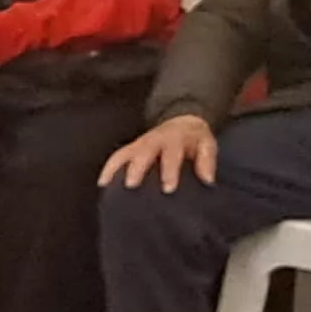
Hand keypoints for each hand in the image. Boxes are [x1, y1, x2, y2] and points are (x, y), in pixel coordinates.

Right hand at [104, 113, 219, 191]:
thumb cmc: (195, 140)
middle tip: (130, 185)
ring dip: (115, 167)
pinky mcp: (130, 148)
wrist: (183, 122)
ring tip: (107, 184)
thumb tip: (208, 180)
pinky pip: (116, 156)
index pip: (171, 155)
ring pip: (124, 152)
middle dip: (136, 168)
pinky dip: (108, 168)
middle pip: (142, 152)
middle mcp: (153, 140)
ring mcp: (139, 143)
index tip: (168, 189)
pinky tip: (103, 183)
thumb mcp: (207, 145)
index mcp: (174, 140)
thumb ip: (207, 161)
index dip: (169, 171)